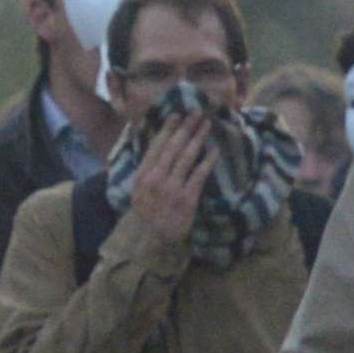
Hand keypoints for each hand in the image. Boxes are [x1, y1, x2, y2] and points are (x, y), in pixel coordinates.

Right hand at [115, 106, 214, 236]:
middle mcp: (156, 178)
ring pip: (187, 157)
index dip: (168, 128)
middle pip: (174, 147)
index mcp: (143, 173)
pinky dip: (207, 161)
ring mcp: (172, 188)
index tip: (177, 114)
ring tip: (207, 125)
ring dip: (198, 138)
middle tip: (197, 113)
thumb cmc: (147, 212)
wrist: (151, 238)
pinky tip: (214, 151)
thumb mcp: (138, 189)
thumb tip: (159, 146)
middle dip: (186, 128)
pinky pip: (199, 175)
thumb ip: (147, 169)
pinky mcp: (187, 198)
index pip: (157, 145)